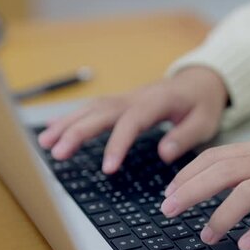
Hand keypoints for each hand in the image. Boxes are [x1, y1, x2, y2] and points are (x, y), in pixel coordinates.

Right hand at [38, 67, 227, 172]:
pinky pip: (92, 108)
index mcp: (157, 102)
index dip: (117, 144)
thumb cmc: (203, 103)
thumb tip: (164, 153)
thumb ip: (186, 137)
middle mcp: (136, 97)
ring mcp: (125, 98)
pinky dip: (71, 118)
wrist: (201, 81)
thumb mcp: (205, 122)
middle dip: (77, 132)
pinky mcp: (120, 103)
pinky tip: (52, 130)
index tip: (107, 168)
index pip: (132, 122)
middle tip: (57, 153)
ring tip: (45, 144)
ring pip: (90, 109)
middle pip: (101, 113)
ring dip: (66, 124)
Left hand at [161, 140, 249, 249]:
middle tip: (169, 210)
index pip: (217, 156)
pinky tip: (246, 243)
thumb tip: (215, 181)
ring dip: (221, 214)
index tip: (170, 191)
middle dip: (192, 190)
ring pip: (248, 191)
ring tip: (207, 235)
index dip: (189, 173)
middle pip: (225, 171)